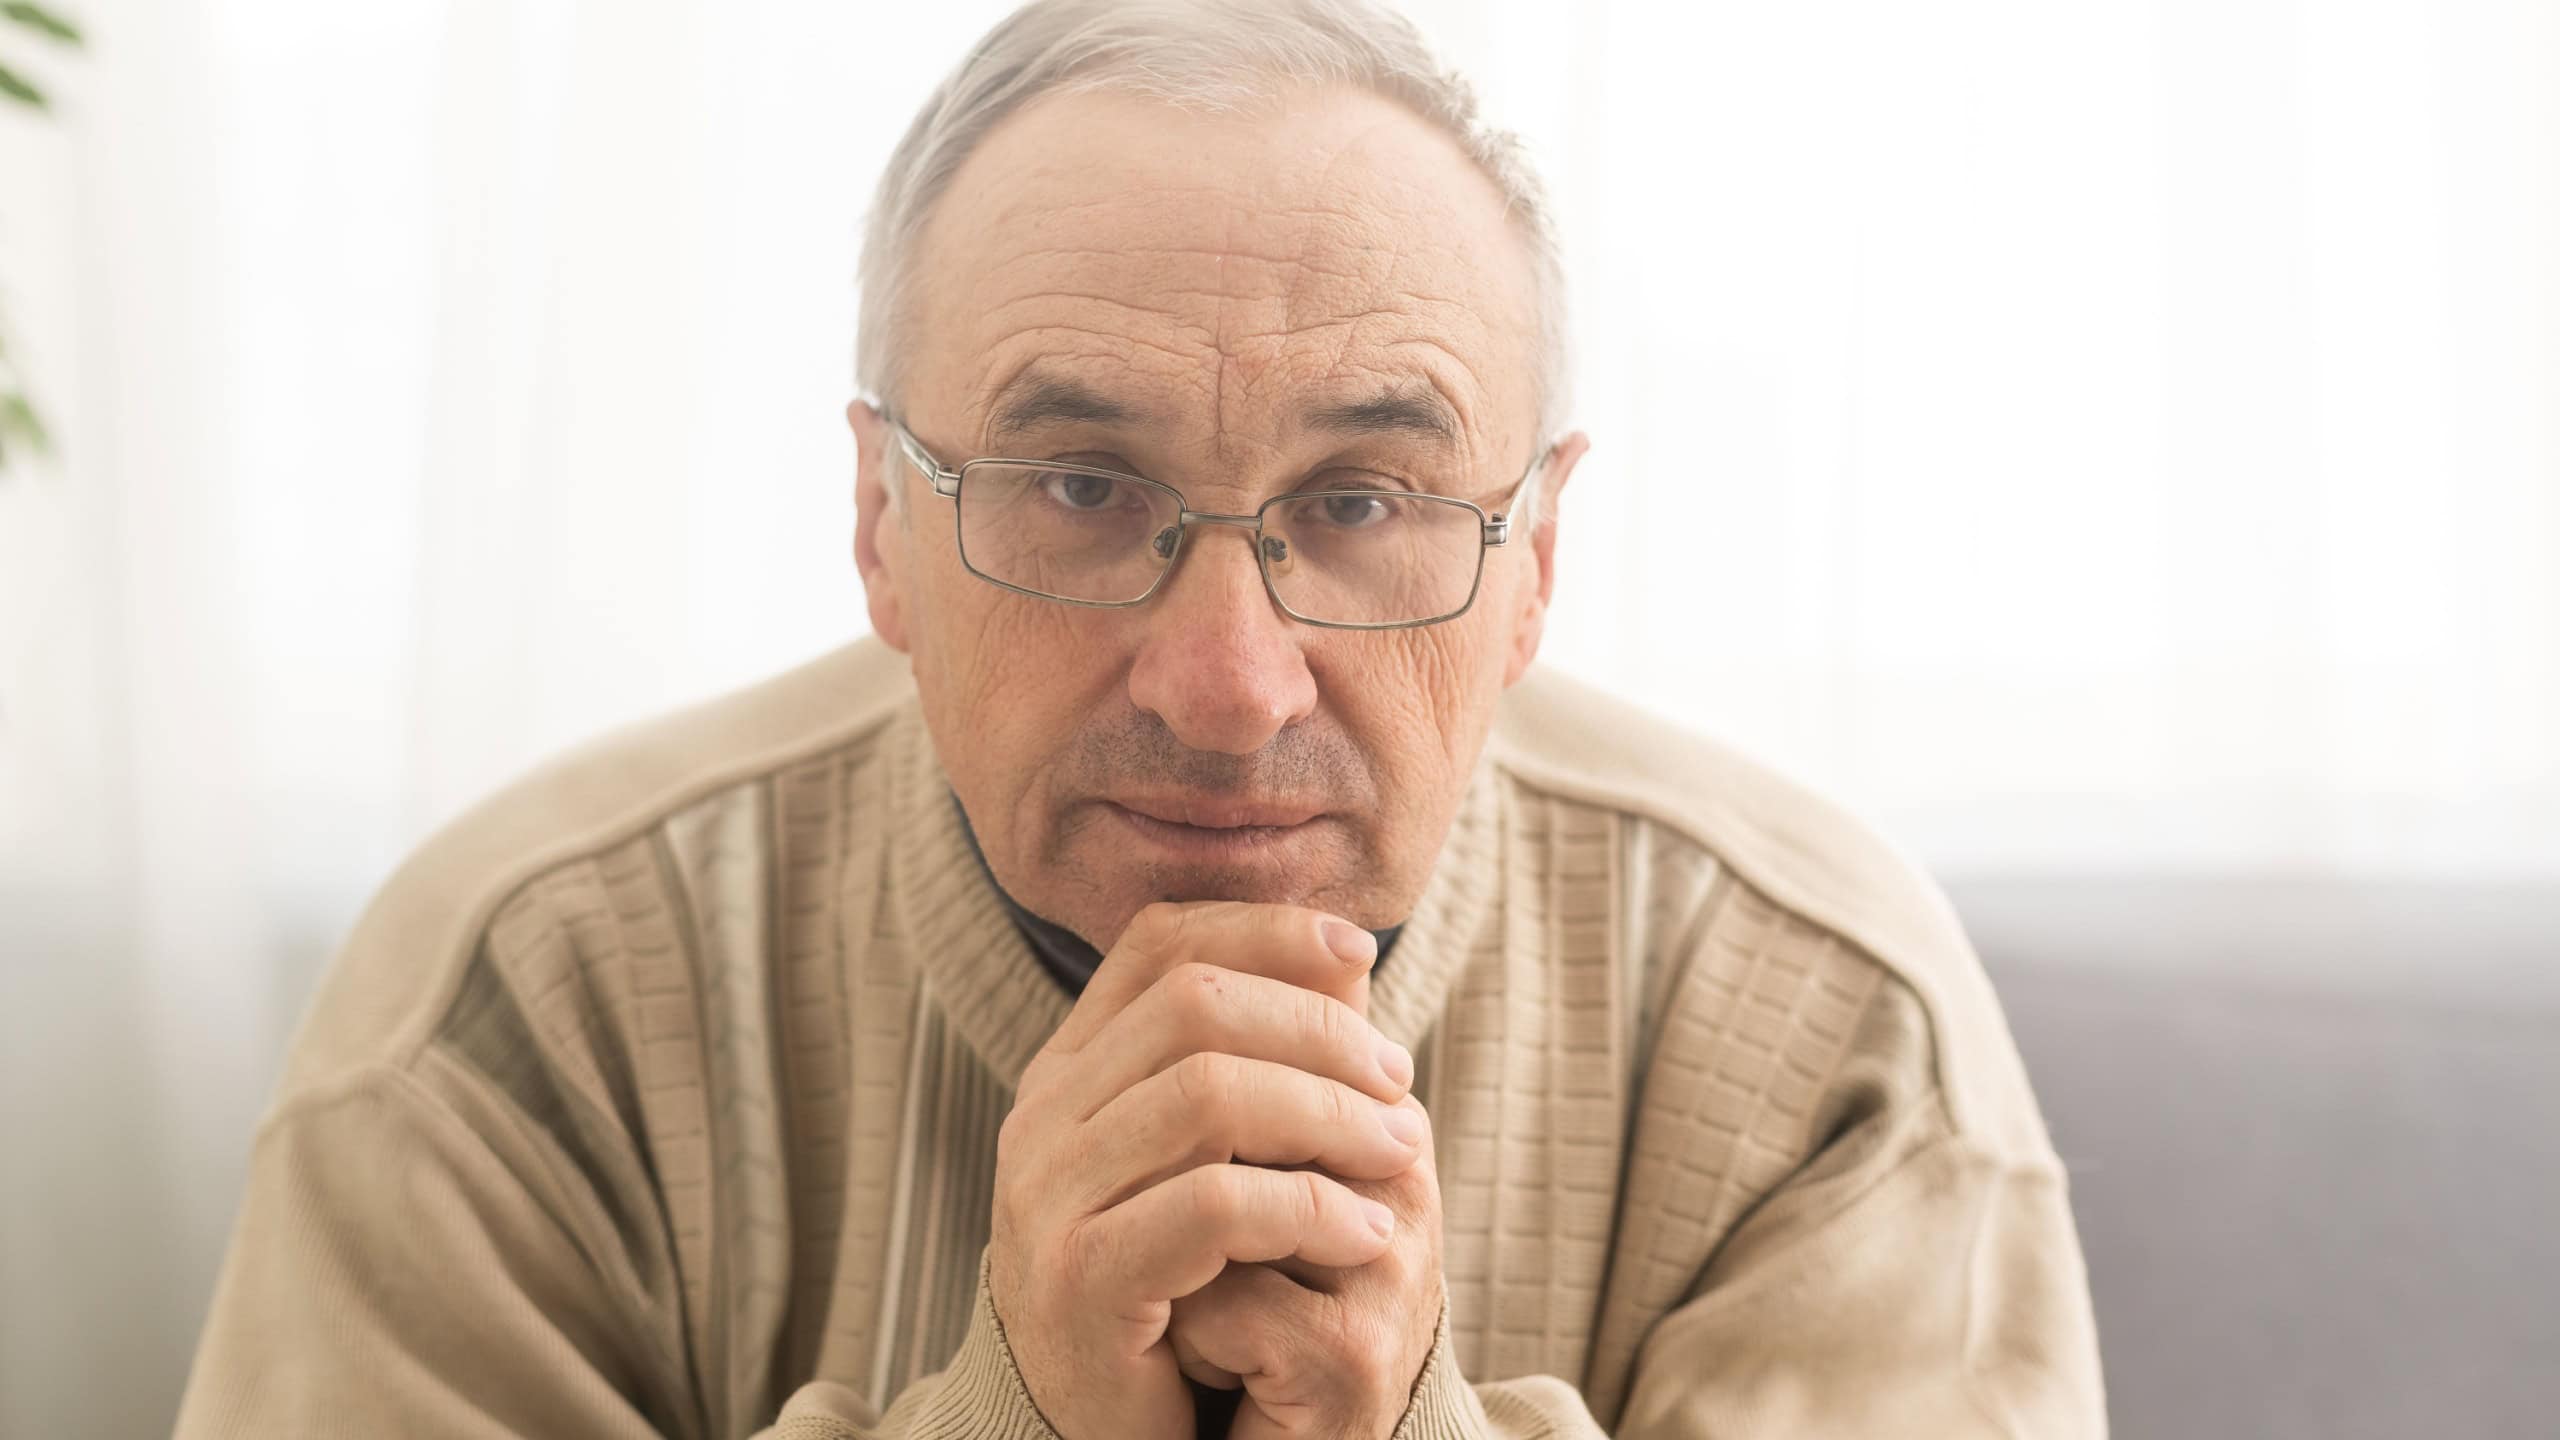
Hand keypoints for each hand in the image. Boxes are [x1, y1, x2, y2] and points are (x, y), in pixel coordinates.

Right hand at [987, 901, 1423, 1439]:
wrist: (1094, 1431)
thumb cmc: (1172, 1288)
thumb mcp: (1213, 1159)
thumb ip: (1265, 1060)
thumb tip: (1351, 954)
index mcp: (1069, 1072)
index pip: (1159, 942)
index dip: (1265, 928)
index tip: (1360, 951)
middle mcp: (1042, 1118)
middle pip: (1196, 1004)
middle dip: (1320, 1031)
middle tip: (1399, 1084)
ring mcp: (1047, 1197)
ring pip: (1207, 1093)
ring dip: (1329, 1115)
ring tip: (1399, 1156)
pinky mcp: (1080, 1280)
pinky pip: (1212, 1205)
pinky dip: (1309, 1207)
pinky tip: (1365, 1232)